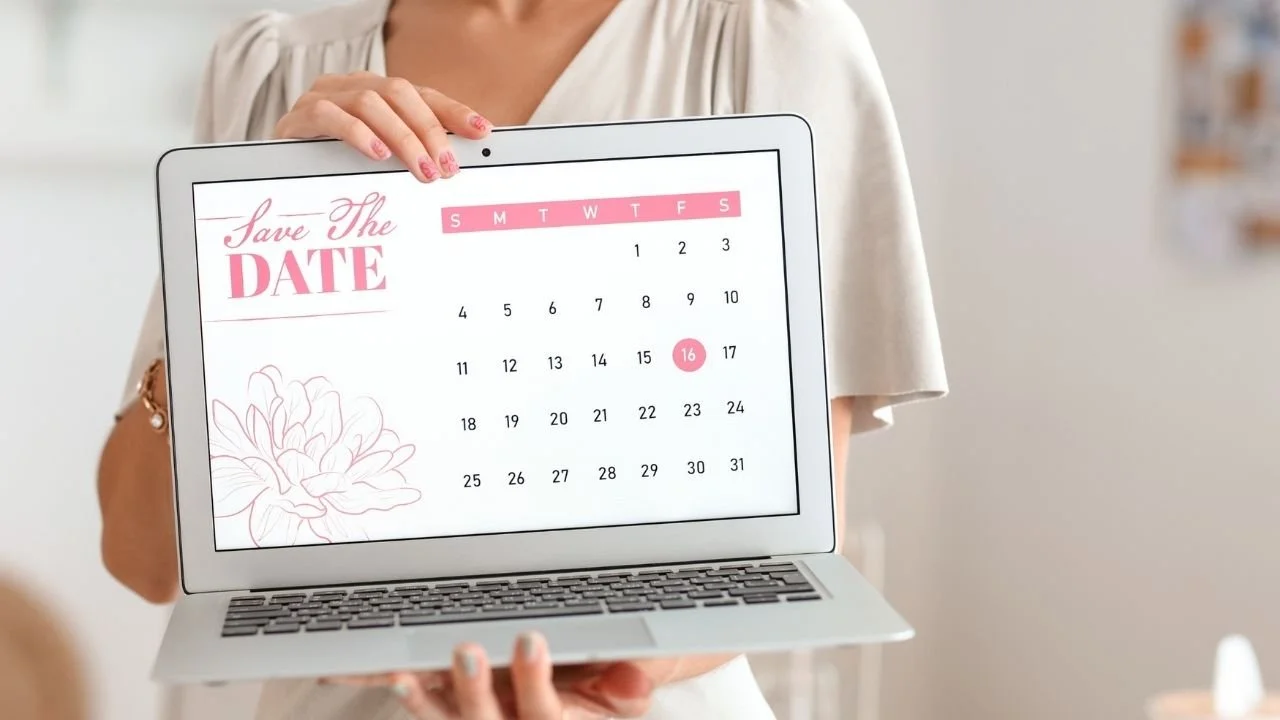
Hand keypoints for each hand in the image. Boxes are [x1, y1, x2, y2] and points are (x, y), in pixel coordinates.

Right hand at [275, 71, 491, 182]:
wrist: (277, 166)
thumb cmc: (335, 162)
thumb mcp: (380, 156)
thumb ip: (411, 151)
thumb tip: (452, 163)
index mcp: (377, 92)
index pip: (424, 95)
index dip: (454, 111)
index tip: (482, 130)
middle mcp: (353, 87)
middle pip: (400, 94)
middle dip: (429, 131)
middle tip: (445, 166)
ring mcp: (324, 97)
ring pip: (371, 103)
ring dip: (402, 138)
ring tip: (420, 168)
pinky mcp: (299, 116)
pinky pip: (330, 115)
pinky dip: (358, 134)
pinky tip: (376, 154)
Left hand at [325, 632, 676, 718]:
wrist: (580, 698)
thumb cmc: (599, 689)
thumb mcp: (624, 692)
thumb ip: (627, 685)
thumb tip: (634, 681)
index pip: (544, 712)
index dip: (534, 680)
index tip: (529, 641)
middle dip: (474, 688)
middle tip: (465, 650)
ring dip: (424, 701)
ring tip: (406, 676)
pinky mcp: (453, 712)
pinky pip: (427, 710)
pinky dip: (408, 694)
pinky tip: (391, 674)